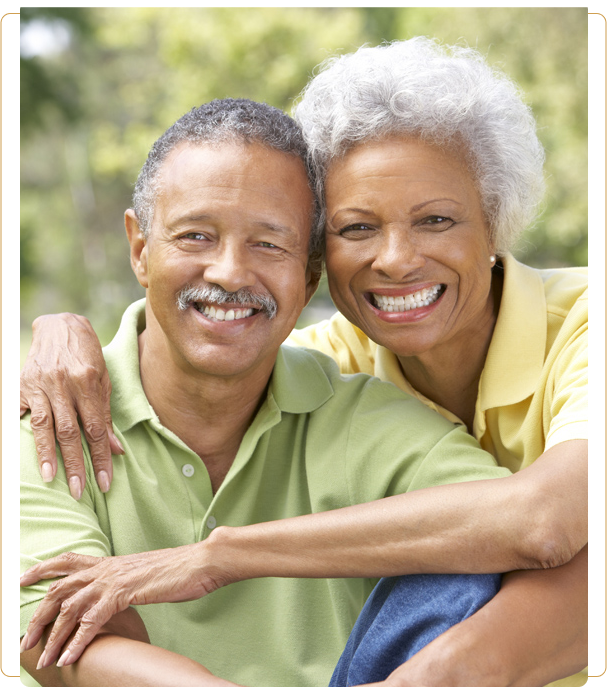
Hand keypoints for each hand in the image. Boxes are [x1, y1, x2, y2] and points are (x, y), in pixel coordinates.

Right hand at [20, 313, 123, 497]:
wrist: (60, 326)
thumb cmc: (88, 355)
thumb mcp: (104, 380)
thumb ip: (105, 416)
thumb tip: (115, 450)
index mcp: (89, 382)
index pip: (96, 428)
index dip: (100, 457)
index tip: (105, 482)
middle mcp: (64, 383)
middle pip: (70, 432)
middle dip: (75, 464)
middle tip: (79, 491)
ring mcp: (41, 384)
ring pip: (44, 426)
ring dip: (47, 455)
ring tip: (50, 479)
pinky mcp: (23, 384)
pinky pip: (22, 412)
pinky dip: (25, 432)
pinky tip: (28, 453)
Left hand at [20, 542, 232, 669]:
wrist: (203, 560)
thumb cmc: (182, 569)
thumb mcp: (146, 575)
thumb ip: (127, 583)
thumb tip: (120, 595)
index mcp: (112, 562)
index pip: (69, 560)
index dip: (43, 568)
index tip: (22, 578)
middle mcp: (108, 568)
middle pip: (60, 588)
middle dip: (39, 615)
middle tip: (25, 641)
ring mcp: (115, 579)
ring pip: (71, 607)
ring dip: (54, 636)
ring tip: (45, 661)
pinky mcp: (125, 592)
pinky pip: (92, 620)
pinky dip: (78, 641)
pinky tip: (70, 658)